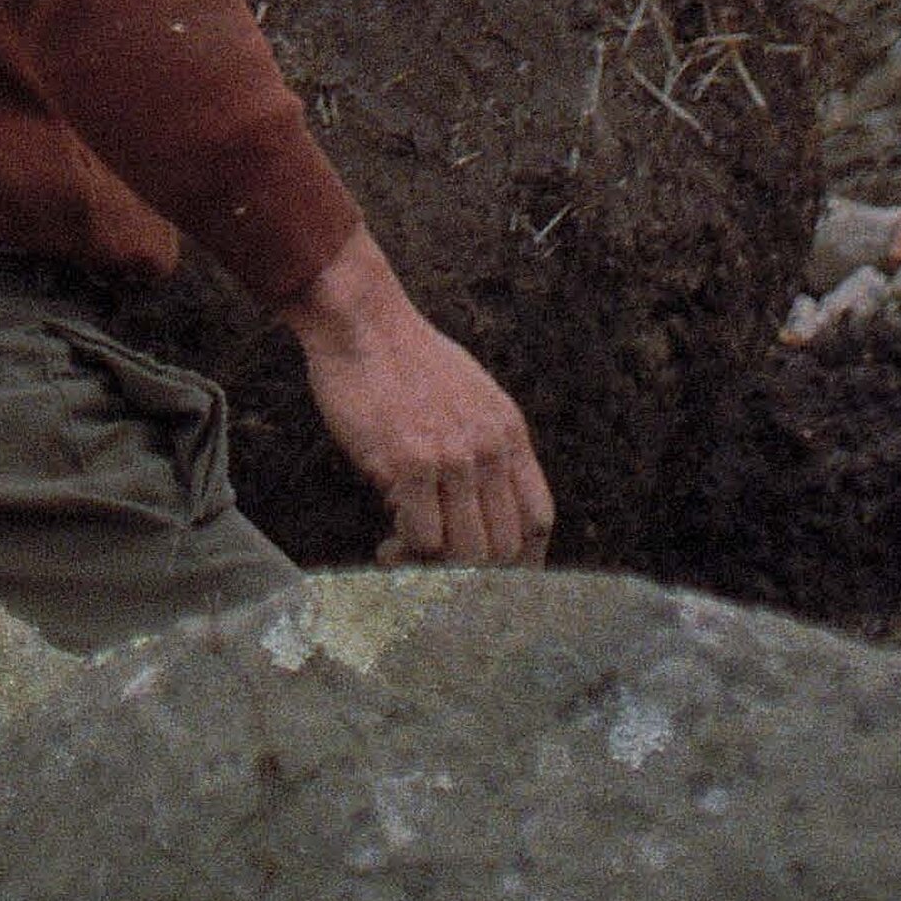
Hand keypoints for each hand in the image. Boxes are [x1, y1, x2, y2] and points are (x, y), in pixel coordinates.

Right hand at [280, 230, 551, 567]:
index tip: (494, 579)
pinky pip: (422, 538)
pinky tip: (387, 544)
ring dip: (435, 567)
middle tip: (436, 568)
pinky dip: (405, 552)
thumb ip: (484, 446)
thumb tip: (482, 506)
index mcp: (508, 431)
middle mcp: (489, 448)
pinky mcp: (411, 464)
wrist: (362, 321)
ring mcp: (452, 457)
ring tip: (405, 555)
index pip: (537, 518)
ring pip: (466, 552)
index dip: (522, 560)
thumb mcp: (469, 393)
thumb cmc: (404, 357)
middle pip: (504, 547)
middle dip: (471, 573)